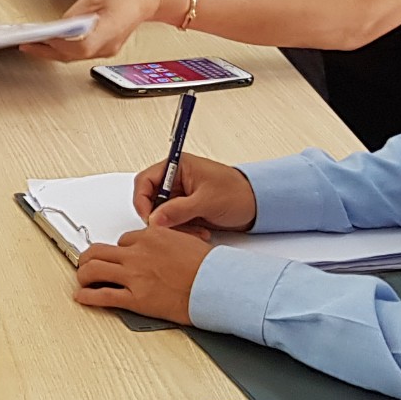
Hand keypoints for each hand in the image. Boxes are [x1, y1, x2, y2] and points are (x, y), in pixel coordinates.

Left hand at [18, 0, 160, 61]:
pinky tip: (52, 43)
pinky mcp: (105, 48)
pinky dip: (64, 49)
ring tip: (33, 44)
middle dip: (47, 51)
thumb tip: (58, 25)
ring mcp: (108, 50)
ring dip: (53, 52)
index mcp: (109, 29)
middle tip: (26, 46)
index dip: (59, 45)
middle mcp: (109, 45)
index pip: (80, 47)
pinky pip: (80, 53)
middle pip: (73, 55)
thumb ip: (76, 13)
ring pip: (75, 57)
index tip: (42, 38)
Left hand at [72, 224, 211, 324]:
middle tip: (87, 264)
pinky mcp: (136, 298)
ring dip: (83, 274)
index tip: (116, 257)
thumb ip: (168, 242)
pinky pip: (102, 296)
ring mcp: (134, 275)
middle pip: (98, 250)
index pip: (123, 240)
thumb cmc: (210, 267)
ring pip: (93, 269)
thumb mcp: (187, 242)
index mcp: (151, 236)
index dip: (118, 251)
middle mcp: (138, 253)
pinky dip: (88, 297)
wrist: (218, 286)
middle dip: (89, 258)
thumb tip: (162, 247)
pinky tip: (83, 297)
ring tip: (83, 279)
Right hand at [131, 152, 258, 232]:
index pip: (145, 181)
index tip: (149, 217)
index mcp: (178, 167)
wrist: (258, 206)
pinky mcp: (185, 210)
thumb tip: (155, 218)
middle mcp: (176, 180)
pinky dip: (182, 231)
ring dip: (174, 227)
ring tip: (195, 230)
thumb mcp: (207, 201)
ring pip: (161, 215)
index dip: (142, 200)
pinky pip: (173, 223)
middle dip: (161, 218)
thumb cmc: (238, 193)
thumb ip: (178, 210)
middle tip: (173, 228)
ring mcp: (180, 196)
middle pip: (150, 200)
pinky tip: (200, 232)